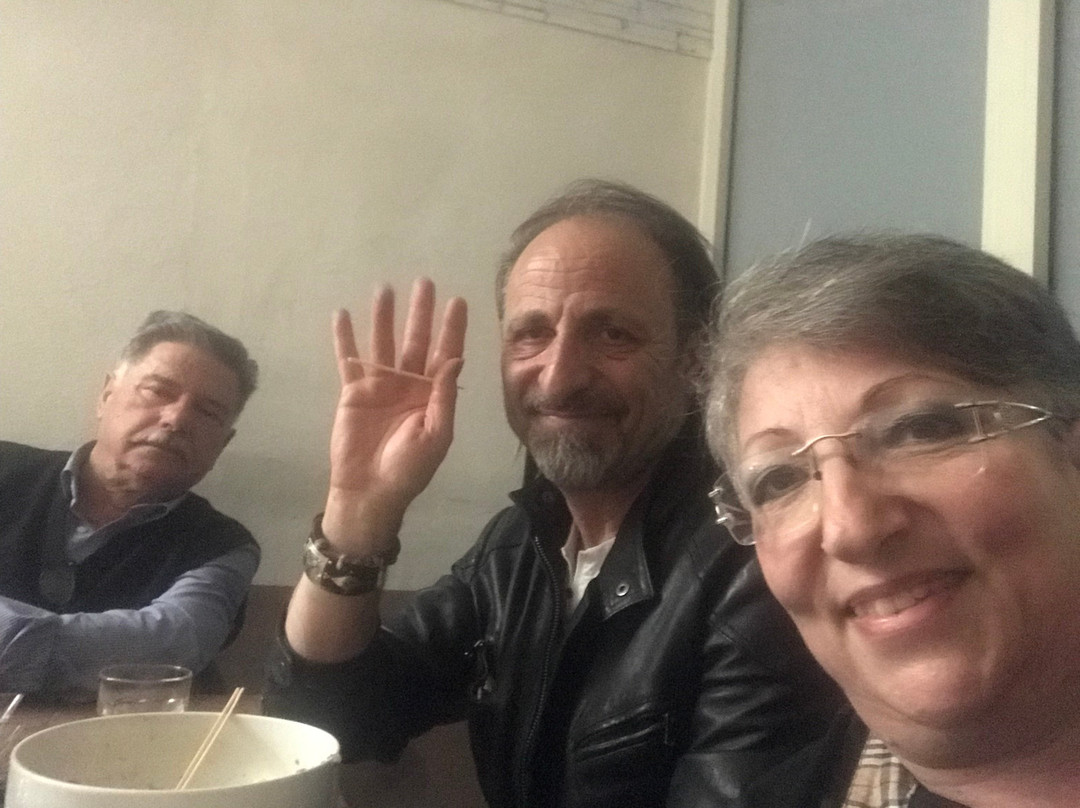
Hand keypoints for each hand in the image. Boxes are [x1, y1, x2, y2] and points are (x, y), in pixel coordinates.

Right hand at [322, 278, 466, 551]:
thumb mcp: (436, 435)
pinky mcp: (353, 391)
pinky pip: (349, 358)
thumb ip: (444, 396)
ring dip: (384, 317)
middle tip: (425, 282)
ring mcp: (380, 385)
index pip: (445, 353)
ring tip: (384, 288)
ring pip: (383, 342)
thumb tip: (455, 358)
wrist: (370, 492)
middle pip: (416, 340)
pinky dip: (345, 338)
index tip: (458, 301)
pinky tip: (343, 314)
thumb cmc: (409, 469)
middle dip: (420, 312)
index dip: (451, 328)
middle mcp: (408, 384)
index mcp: (433, 394)